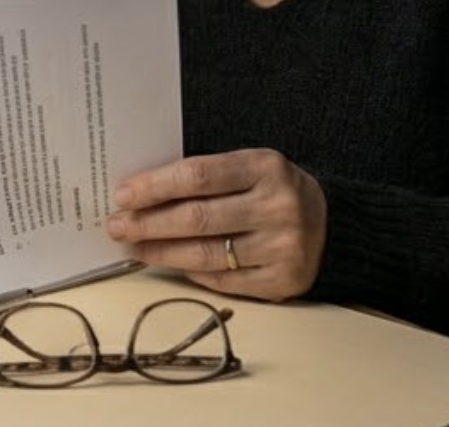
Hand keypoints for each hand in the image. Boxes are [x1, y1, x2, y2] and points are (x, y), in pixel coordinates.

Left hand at [107, 149, 327, 301]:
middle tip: (116, 226)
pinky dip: (191, 272)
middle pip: (197, 218)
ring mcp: (283, 246)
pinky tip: (169, 264)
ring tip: (134, 246)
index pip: (198, 175)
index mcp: (266, 167)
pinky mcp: (283, 281)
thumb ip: (204, 177)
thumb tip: (140, 194)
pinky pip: (223, 281)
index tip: (122, 194)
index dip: (154, 186)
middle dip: (148, 223)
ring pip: (205, 254)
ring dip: (161, 252)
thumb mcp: (248, 168)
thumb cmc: (270, 190)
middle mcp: (278, 206)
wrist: (331, 224)